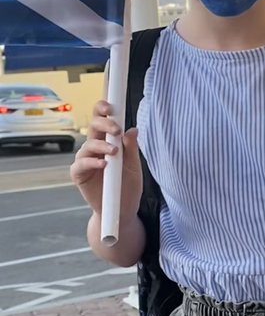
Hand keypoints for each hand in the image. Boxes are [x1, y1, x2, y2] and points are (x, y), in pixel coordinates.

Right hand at [69, 100, 142, 218]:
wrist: (122, 210)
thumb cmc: (128, 187)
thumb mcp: (134, 167)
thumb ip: (131, 149)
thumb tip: (133, 129)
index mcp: (108, 141)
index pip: (102, 119)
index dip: (103, 109)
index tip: (111, 106)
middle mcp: (94, 147)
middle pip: (93, 126)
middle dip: (103, 123)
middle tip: (116, 128)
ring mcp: (85, 160)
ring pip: (88, 144)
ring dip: (101, 146)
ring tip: (114, 152)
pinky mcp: (79, 174)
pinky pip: (80, 164)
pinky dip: (92, 162)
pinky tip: (103, 164)